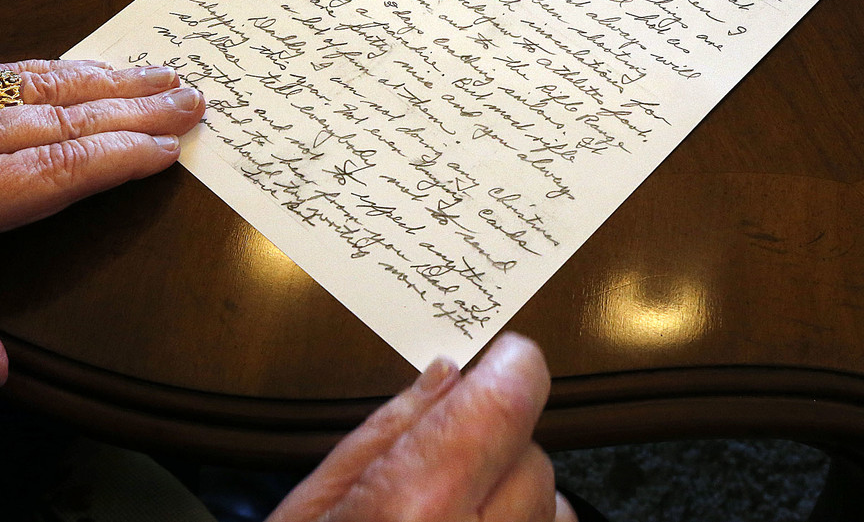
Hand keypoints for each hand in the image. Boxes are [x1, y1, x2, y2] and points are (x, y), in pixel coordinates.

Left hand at [0, 59, 202, 386]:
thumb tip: (0, 369)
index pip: (58, 171)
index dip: (124, 157)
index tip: (175, 146)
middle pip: (64, 118)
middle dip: (138, 107)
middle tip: (197, 95)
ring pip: (38, 86)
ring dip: (107, 78)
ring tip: (161, 71)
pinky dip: (50, 67)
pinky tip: (76, 66)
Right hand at [269, 332, 576, 521]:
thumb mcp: (309, 507)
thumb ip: (385, 434)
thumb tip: (443, 379)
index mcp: (415, 510)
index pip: (504, 405)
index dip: (511, 369)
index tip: (507, 358)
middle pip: (533, 459)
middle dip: (498, 443)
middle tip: (450, 454)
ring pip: (554, 512)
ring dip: (518, 500)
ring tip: (455, 518)